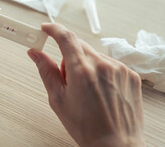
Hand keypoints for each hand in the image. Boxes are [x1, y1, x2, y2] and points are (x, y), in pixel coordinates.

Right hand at [27, 23, 144, 146]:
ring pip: (94, 55)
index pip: (65, 38)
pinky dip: (101, 71)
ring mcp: (119, 69)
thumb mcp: (58, 99)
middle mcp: (102, 65)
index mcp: (82, 71)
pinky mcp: (130, 75)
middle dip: (68, 57)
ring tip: (87, 90)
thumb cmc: (86, 127)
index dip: (53, 29)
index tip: (46, 28)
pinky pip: (110, 64)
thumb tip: (34, 53)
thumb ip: (45, 71)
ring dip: (86, 65)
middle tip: (67, 78)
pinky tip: (101, 91)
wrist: (116, 145)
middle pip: (79, 47)